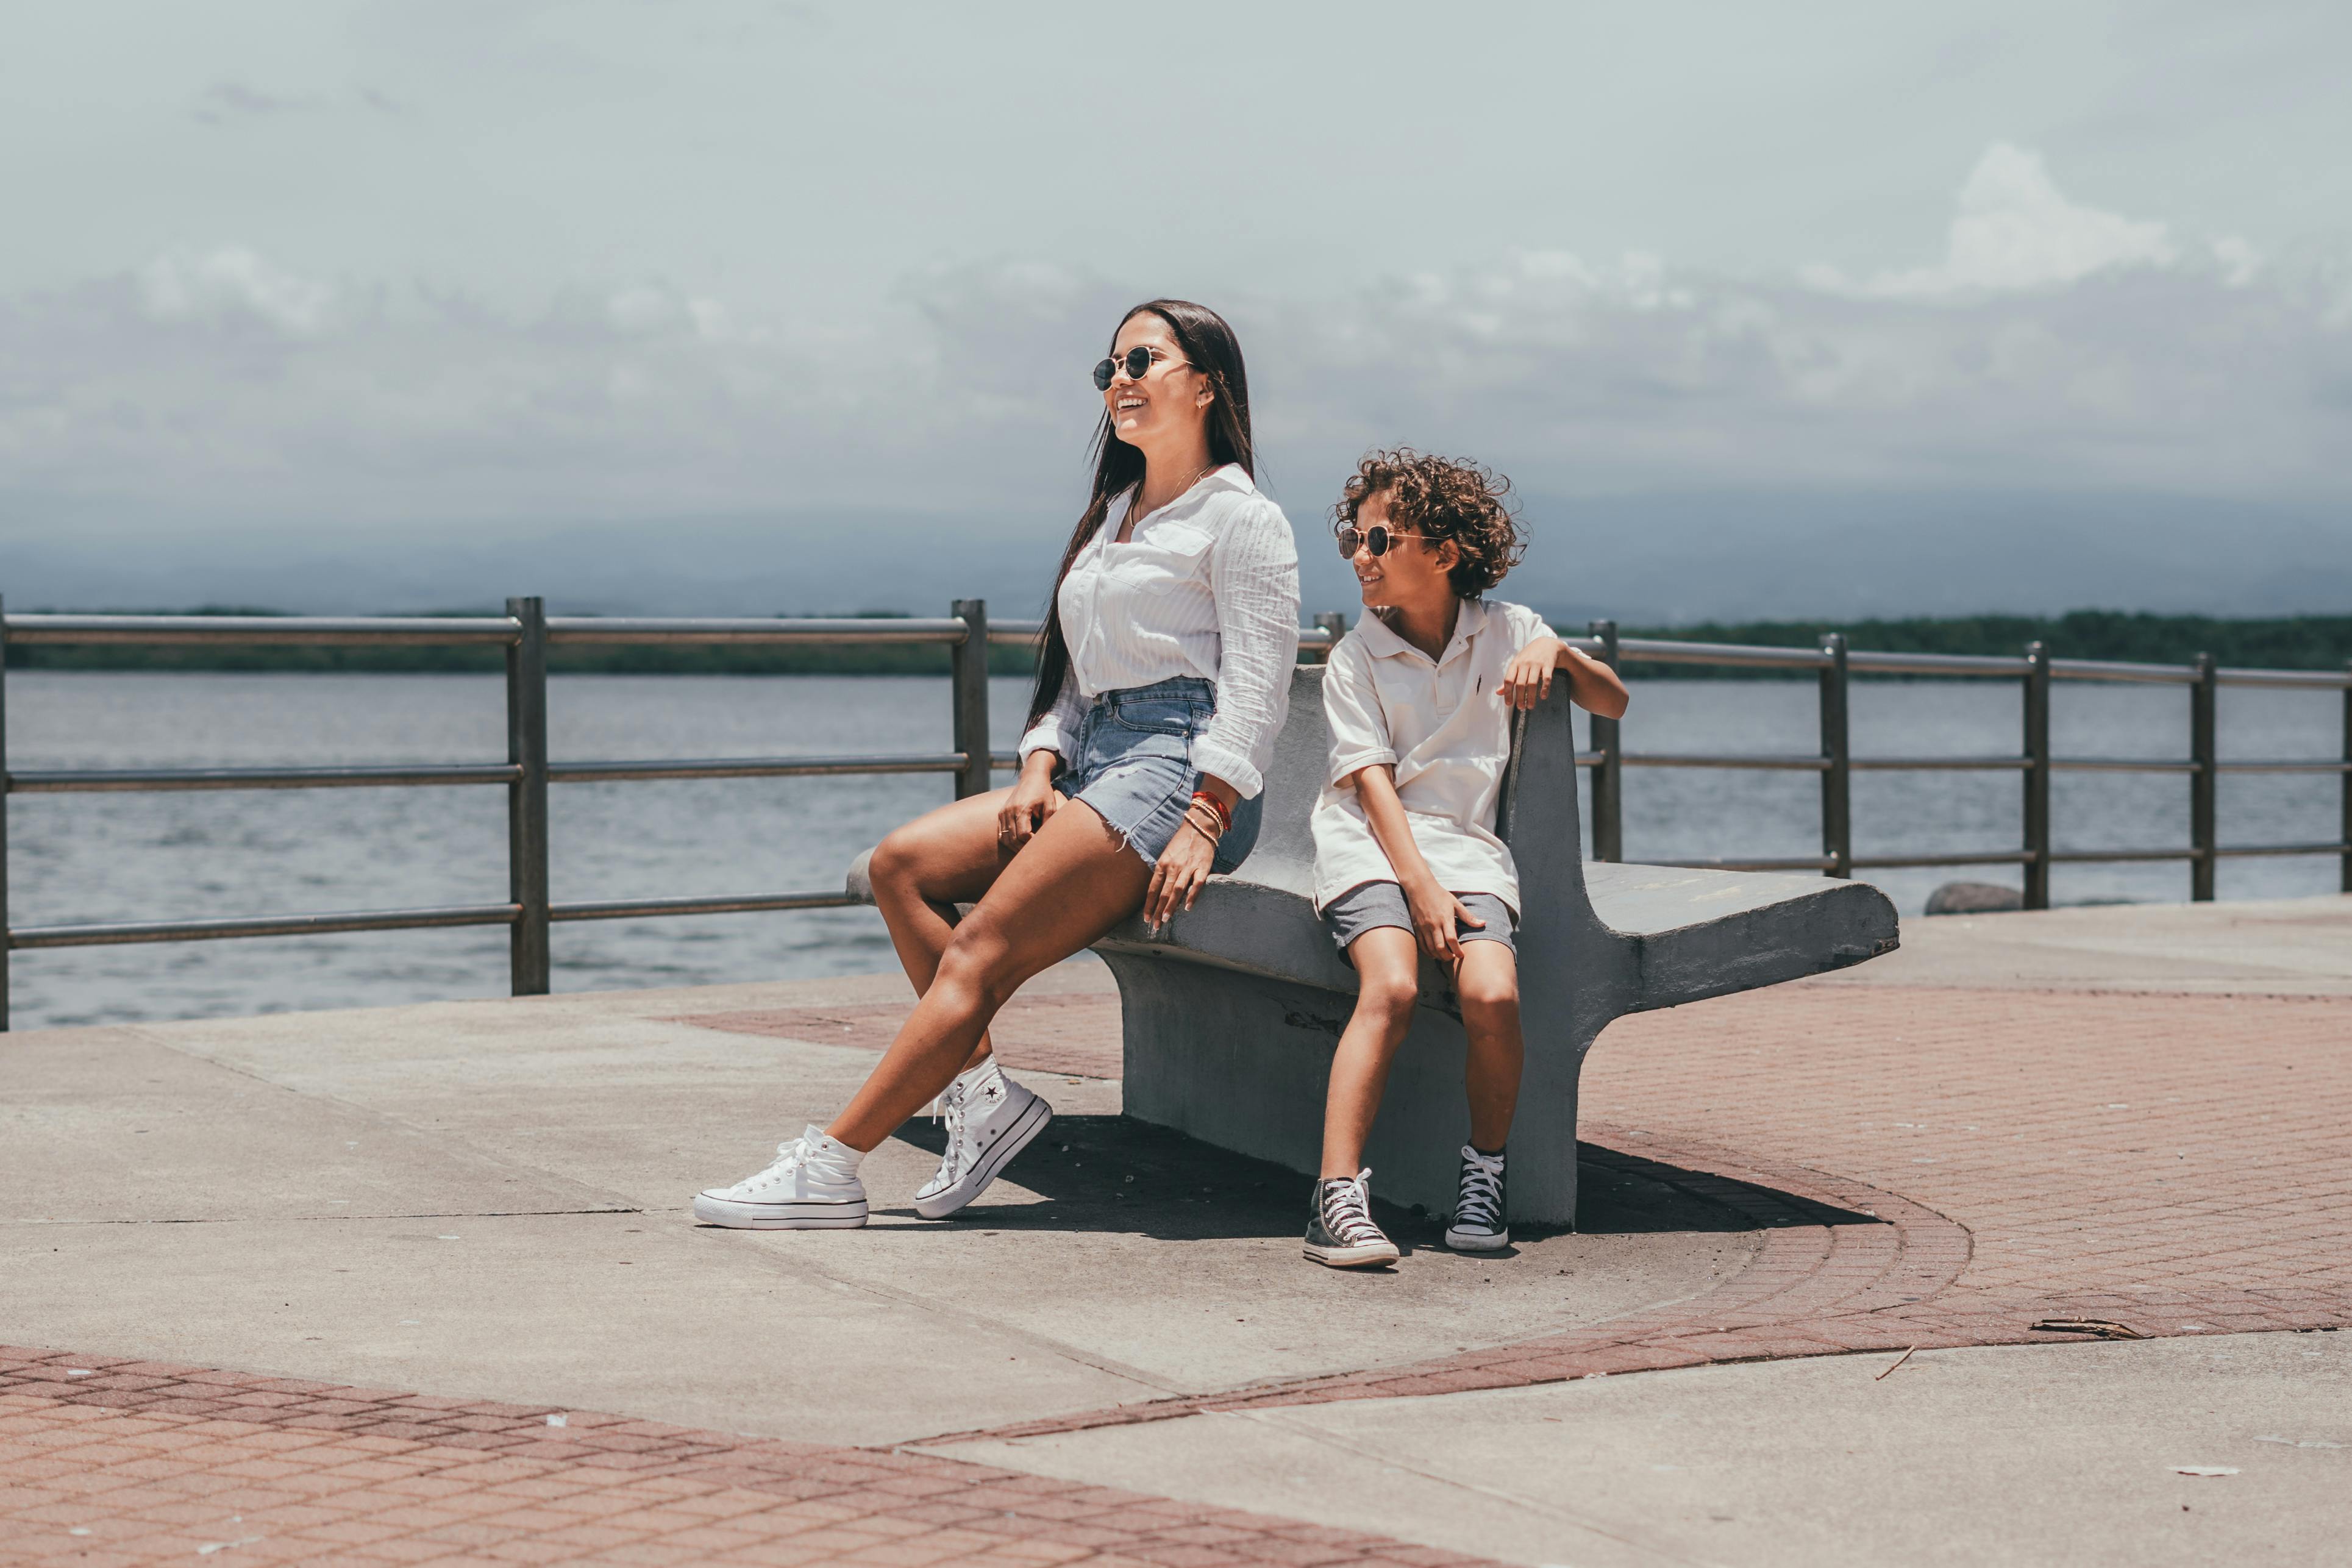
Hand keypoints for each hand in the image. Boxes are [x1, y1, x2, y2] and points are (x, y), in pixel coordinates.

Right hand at [997, 755, 1064, 853]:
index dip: (1031, 842)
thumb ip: (1048, 822)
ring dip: (1015, 847)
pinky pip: (1001, 833)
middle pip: (1013, 839)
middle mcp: (1009, 811)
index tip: (1039, 842)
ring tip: (1026, 849)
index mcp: (1022, 808)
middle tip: (1034, 850)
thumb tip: (1044, 840)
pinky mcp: (1001, 813)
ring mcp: (1003, 812)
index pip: (1023, 834)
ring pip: (1005, 838)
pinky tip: (1018, 843)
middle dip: (1023, 848)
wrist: (1032, 778)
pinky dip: (1008, 841)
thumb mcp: (1050, 806)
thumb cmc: (1043, 792)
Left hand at [1144, 815, 1218, 932]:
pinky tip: (1187, 907)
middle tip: (1155, 926)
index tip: (1146, 918)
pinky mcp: (1203, 867)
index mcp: (1162, 864)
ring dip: (1170, 906)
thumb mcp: (1166, 855)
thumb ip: (1163, 872)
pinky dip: (1192, 896)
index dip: (1149, 905)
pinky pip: (1196, 884)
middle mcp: (1173, 867)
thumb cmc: (1181, 843)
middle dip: (1158, 911)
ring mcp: (1188, 867)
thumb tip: (1158, 892)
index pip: (1152, 889)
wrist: (1199, 827)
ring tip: (1166, 919)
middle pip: (1163, 893)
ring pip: (1177, 890)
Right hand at [1404, 876, 1482, 964]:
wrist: (1420, 887)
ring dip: (1438, 956)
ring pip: (1430, 948)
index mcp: (1445, 918)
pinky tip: (1433, 953)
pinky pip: (1422, 945)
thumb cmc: (1440, 895)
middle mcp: (1433, 924)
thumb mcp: (1455, 903)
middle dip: (1447, 956)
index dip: (1457, 950)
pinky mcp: (1416, 927)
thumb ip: (1468, 916)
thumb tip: (1483, 924)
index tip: (1462, 955)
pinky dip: (1428, 952)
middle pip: (1440, 947)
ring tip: (1445, 957)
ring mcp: (1423, 927)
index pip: (1451, 939)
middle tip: (1453, 958)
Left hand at [1495, 636, 1559, 709]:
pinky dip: (1544, 689)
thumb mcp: (1517, 664)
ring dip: (1531, 697)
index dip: (1507, 693)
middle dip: (1520, 698)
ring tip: (1530, 706)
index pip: (1508, 680)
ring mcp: (1537, 664)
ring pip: (1532, 683)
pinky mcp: (1548, 665)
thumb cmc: (1529, 656)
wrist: (1547, 644)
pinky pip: (1546, 679)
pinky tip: (1543, 697)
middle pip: (1520, 684)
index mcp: (1515, 664)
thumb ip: (1509, 678)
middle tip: (1521, 708)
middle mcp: (1525, 663)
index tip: (1508, 704)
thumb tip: (1498, 693)